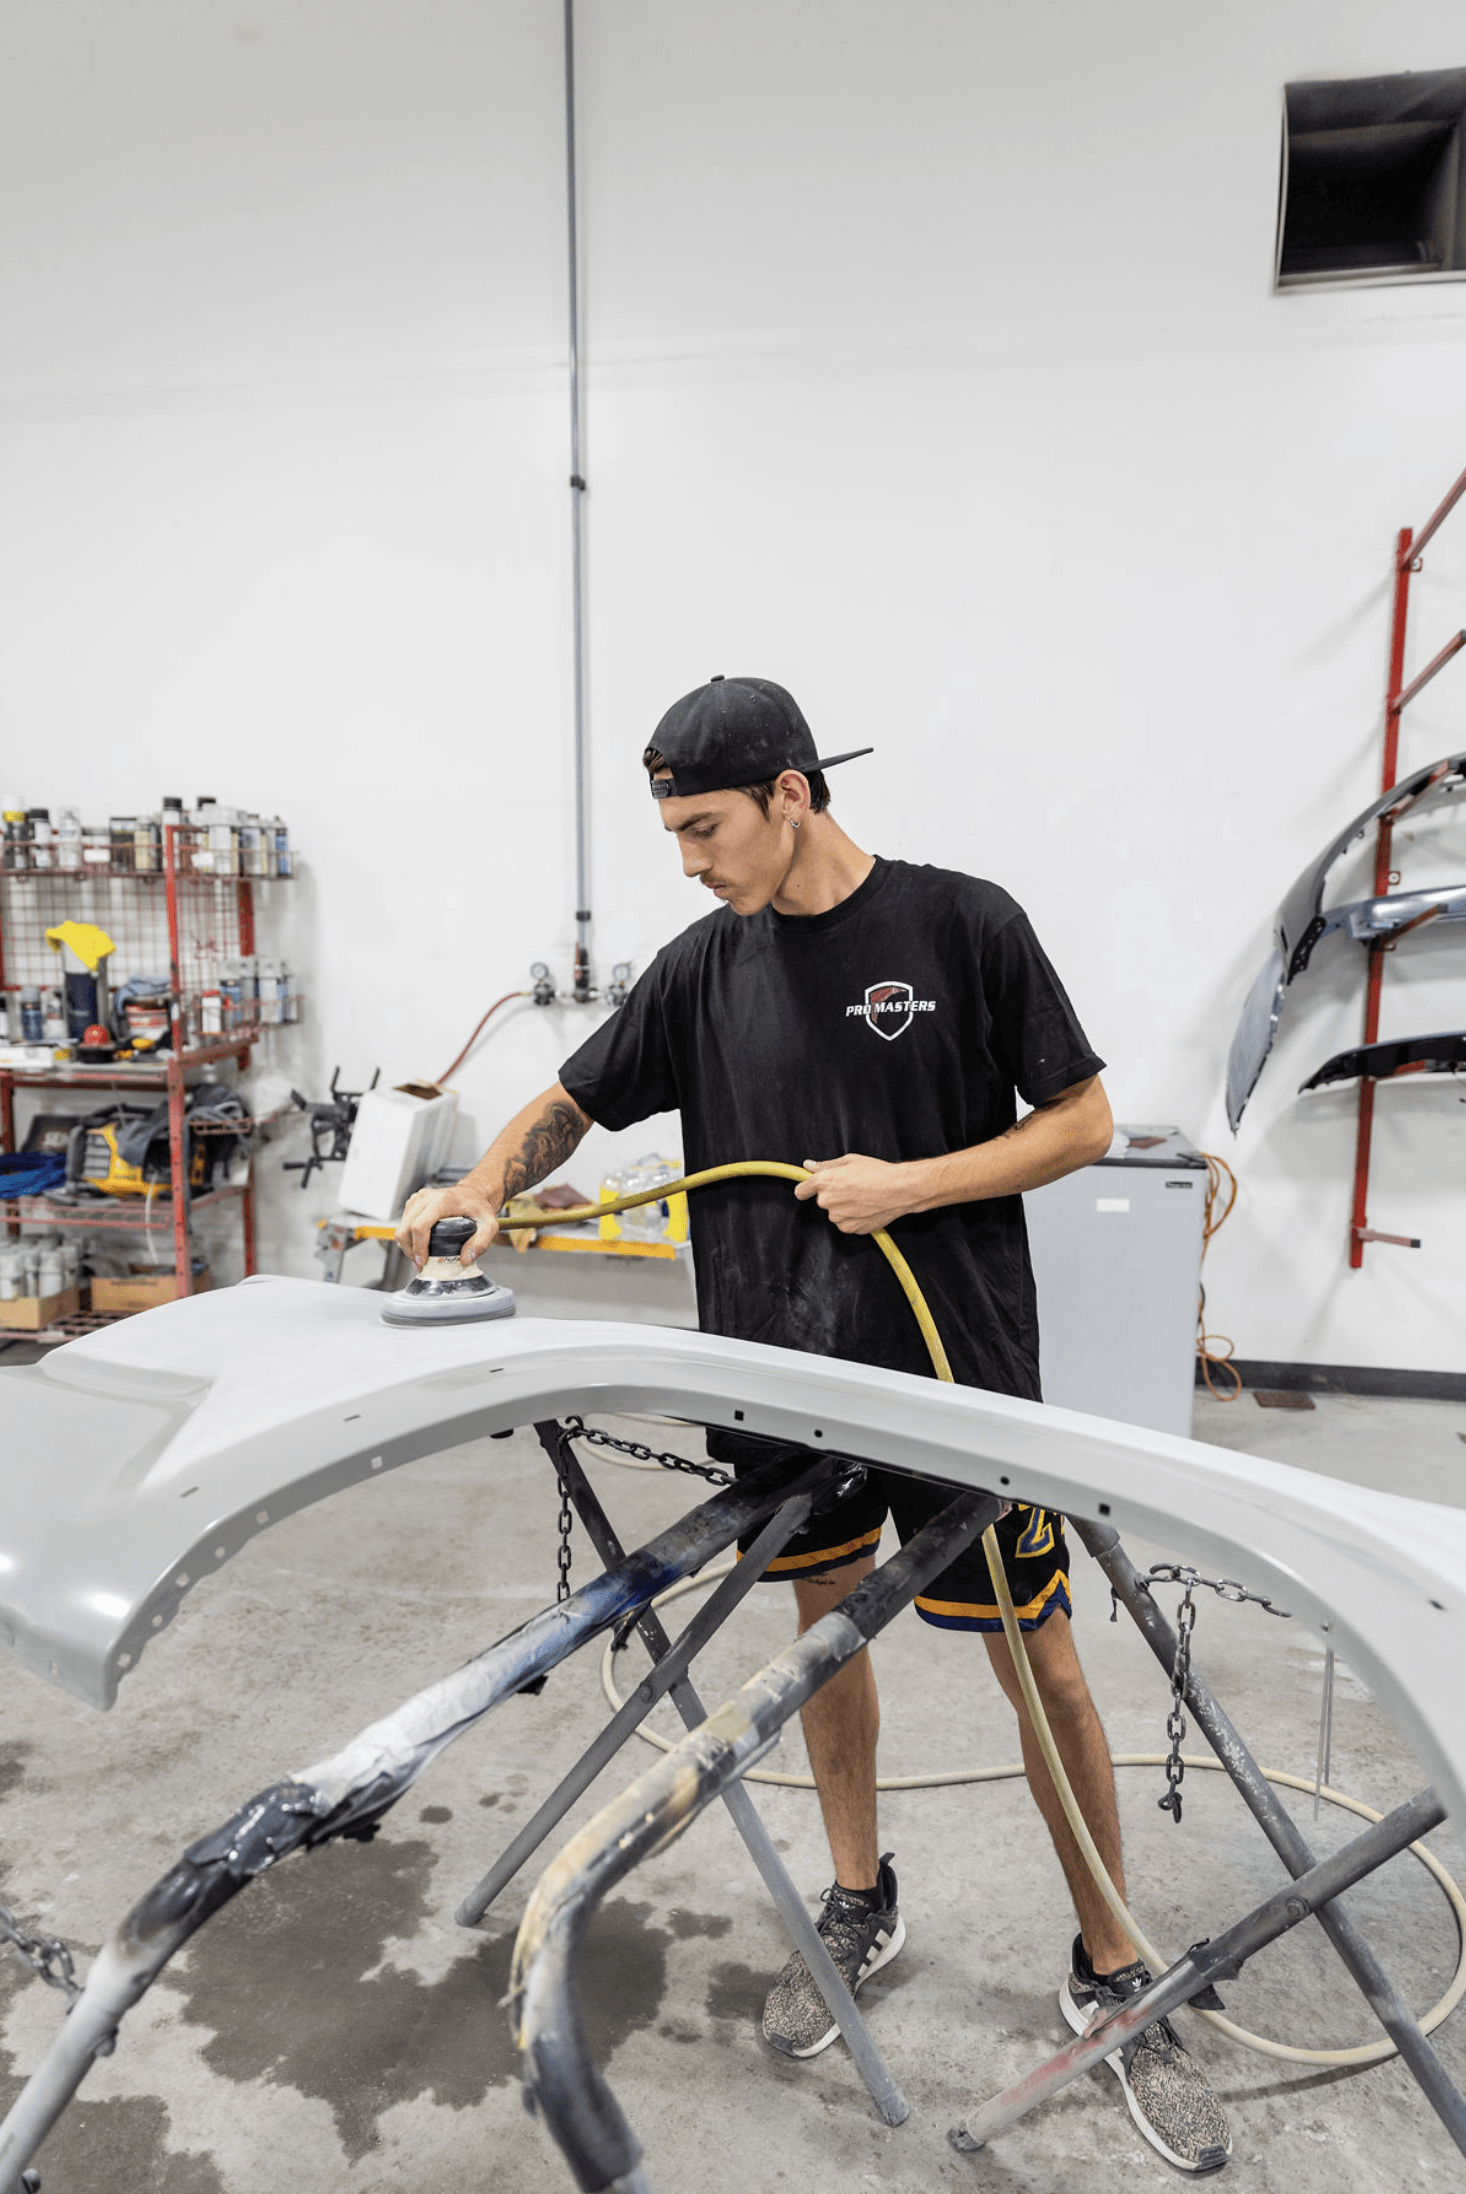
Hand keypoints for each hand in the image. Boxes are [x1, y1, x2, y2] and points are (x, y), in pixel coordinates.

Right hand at [394, 1182, 501, 1268]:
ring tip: (419, 1258)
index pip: (420, 1226)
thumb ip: (482, 1243)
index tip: (423, 1262)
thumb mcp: (489, 1225)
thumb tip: (464, 1259)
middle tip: (421, 1264)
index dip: (418, 1247)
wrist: (472, 1193)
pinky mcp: (413, 1203)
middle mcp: (426, 1198)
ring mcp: (417, 1199)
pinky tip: (418, 1246)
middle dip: (410, 1251)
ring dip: (407, 1246)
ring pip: (401, 1228)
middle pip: (406, 1229)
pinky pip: (403, 1224)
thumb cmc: (478, 1207)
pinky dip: (408, 1239)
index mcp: (442, 1201)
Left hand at [793, 1153, 918, 1234]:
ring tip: (863, 1198)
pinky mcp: (849, 1228)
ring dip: (844, 1207)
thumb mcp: (849, 1161)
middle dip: (833, 1195)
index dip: (806, 1189)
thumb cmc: (877, 1173)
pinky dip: (853, 1218)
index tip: (810, 1189)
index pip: (801, 1191)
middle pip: (822, 1201)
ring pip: (835, 1213)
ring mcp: (838, 1217)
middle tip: (852, 1188)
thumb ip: (825, 1165)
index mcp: (824, 1182)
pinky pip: (846, 1223)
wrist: (899, 1190)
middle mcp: (827, 1201)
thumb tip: (809, 1166)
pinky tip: (866, 1208)